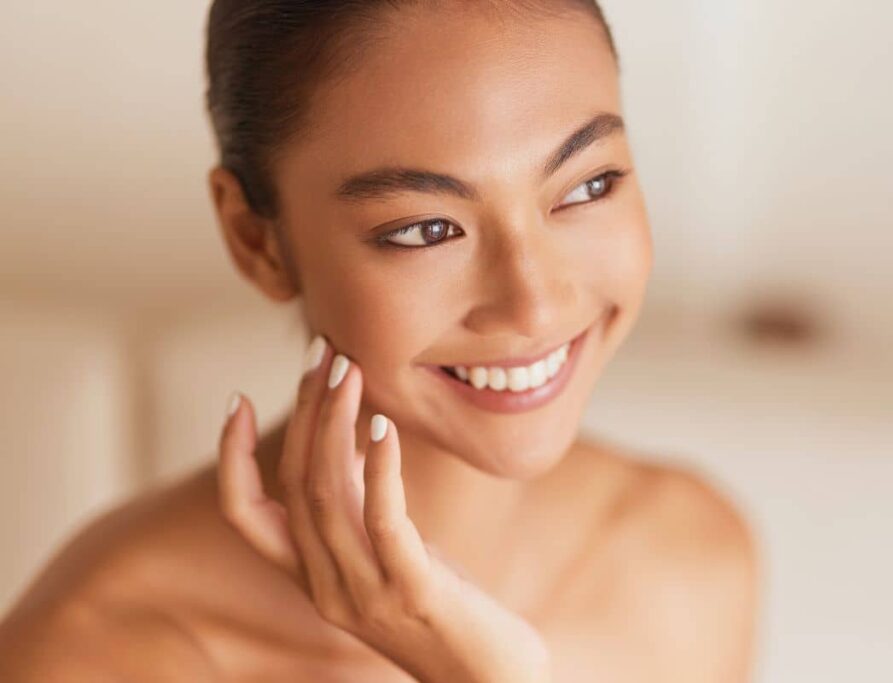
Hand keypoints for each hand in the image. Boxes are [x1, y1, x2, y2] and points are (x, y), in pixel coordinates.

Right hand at [217, 335, 551, 682]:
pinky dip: (379, 469)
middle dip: (306, 412)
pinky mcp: (413, 591)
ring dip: (337, 424)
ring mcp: (366, 592)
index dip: (231, 457)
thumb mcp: (390, 554)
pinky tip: (382, 427)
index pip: (246, 514)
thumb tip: (350, 437)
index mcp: (312, 577)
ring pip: (329, 495)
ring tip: (350, 372)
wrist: (490, 680)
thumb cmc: (445, 609)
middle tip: (324, 356)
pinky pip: (384, 521)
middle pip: (294, 485)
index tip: (235, 399)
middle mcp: (326, 586)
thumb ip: (360, 509)